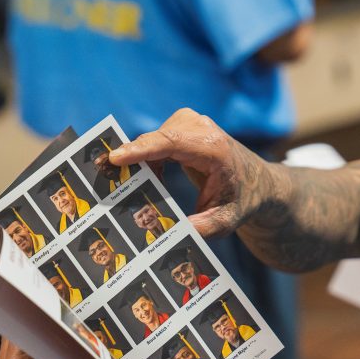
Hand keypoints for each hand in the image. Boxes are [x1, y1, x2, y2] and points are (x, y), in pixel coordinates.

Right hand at [109, 108, 270, 239]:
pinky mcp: (184, 126)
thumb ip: (201, 228)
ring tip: (118, 182)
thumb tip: (170, 235)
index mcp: (214, 149)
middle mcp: (203, 129)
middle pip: (157, 140)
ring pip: (153, 140)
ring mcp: (192, 123)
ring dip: (138, 161)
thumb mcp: (226, 220)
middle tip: (100, 175)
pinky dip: (146, 159)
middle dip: (129, 157)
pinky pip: (156, 141)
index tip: (116, 156)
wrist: (258, 181)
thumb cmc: (243, 200)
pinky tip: (145, 180)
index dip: (142, 148)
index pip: (172, 142)